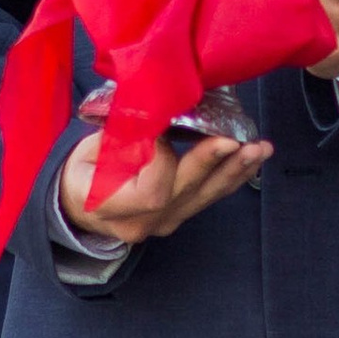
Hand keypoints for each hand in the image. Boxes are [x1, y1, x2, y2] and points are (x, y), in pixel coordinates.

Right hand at [61, 128, 270, 245]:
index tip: (161, 130)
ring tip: (260, 148)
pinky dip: (233, 176)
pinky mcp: (181, 215)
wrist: (79, 206)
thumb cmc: (82, 172)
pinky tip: (253, 159)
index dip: (162, 161)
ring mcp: (165, 222)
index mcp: (112, 207)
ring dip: (235, 170)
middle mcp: (143, 222)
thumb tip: (154, 115)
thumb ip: (119, 139)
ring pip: (205, 197)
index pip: (152, 191)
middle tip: (235, 140)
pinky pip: (209, 197)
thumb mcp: (87, 152)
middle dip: (212, 163)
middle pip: (185, 193)